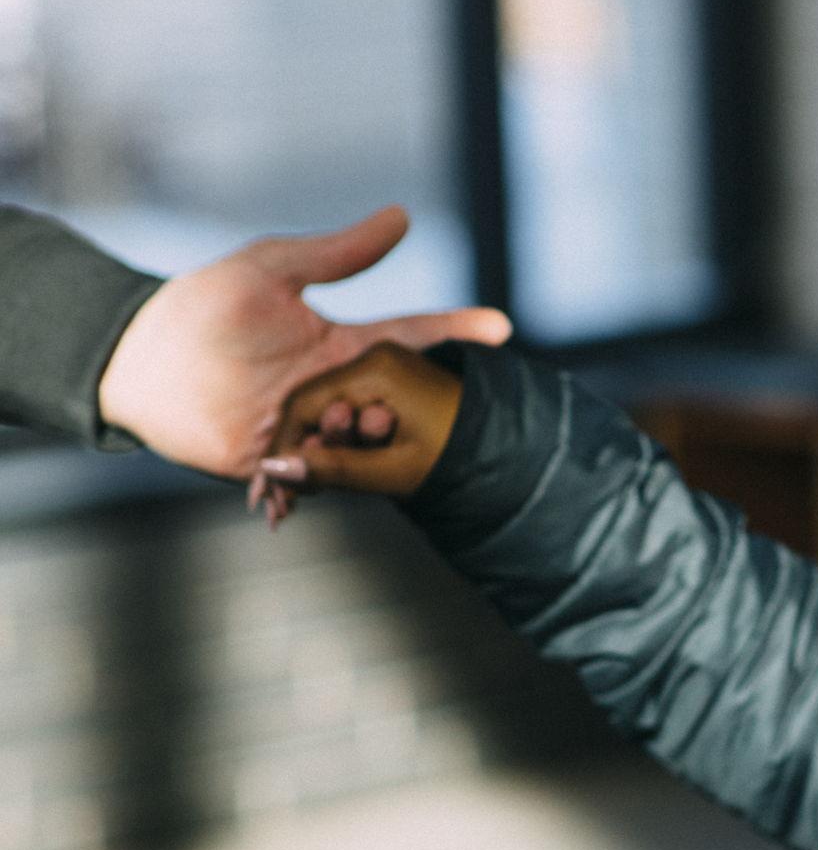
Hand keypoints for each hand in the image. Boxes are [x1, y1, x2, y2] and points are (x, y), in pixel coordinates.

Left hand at [96, 203, 507, 481]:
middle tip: (371, 408)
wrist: (141, 357)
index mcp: (343, 347)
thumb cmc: (203, 307)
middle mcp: (336, 391)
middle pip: (397, 405)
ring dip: (356, 444)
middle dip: (399, 411)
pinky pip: (310, 481)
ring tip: (330, 428)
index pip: (412, 339)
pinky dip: (308, 490)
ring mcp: (310, 429)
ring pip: (362, 449)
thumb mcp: (272, 268)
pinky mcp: (276, 461)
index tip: (500, 328)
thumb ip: (339, 253)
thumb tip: (402, 216)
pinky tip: (294, 496)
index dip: (457, 333)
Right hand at [248, 339, 465, 524]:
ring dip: (326, 449)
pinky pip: (354, 407)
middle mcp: (378, 356)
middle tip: (291, 493)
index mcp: (377, 366)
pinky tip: (344, 469)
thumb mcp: (396, 471)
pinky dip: (346, 441)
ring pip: (333, 407)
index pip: (305, 402)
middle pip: (316, 403)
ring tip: (320, 486)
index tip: (271, 482)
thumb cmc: (463, 460)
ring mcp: (389, 366)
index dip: (284, 446)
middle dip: (303, 449)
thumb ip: (334, 469)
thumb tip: (276, 469)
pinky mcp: (397, 381)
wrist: (514, 451)